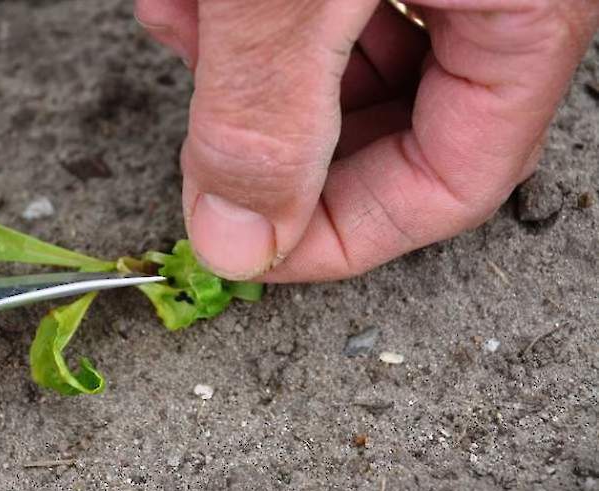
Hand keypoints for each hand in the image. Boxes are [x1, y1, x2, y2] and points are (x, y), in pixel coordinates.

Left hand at [135, 0, 598, 280]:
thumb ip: (266, 113)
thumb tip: (236, 238)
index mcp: (522, 9)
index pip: (449, 183)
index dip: (342, 235)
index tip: (251, 249)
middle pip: (388, 128)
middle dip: (275, 135)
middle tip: (208, 144)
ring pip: (337, 58)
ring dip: (240, 60)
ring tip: (186, 24)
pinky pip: (314, 4)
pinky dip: (237, 9)